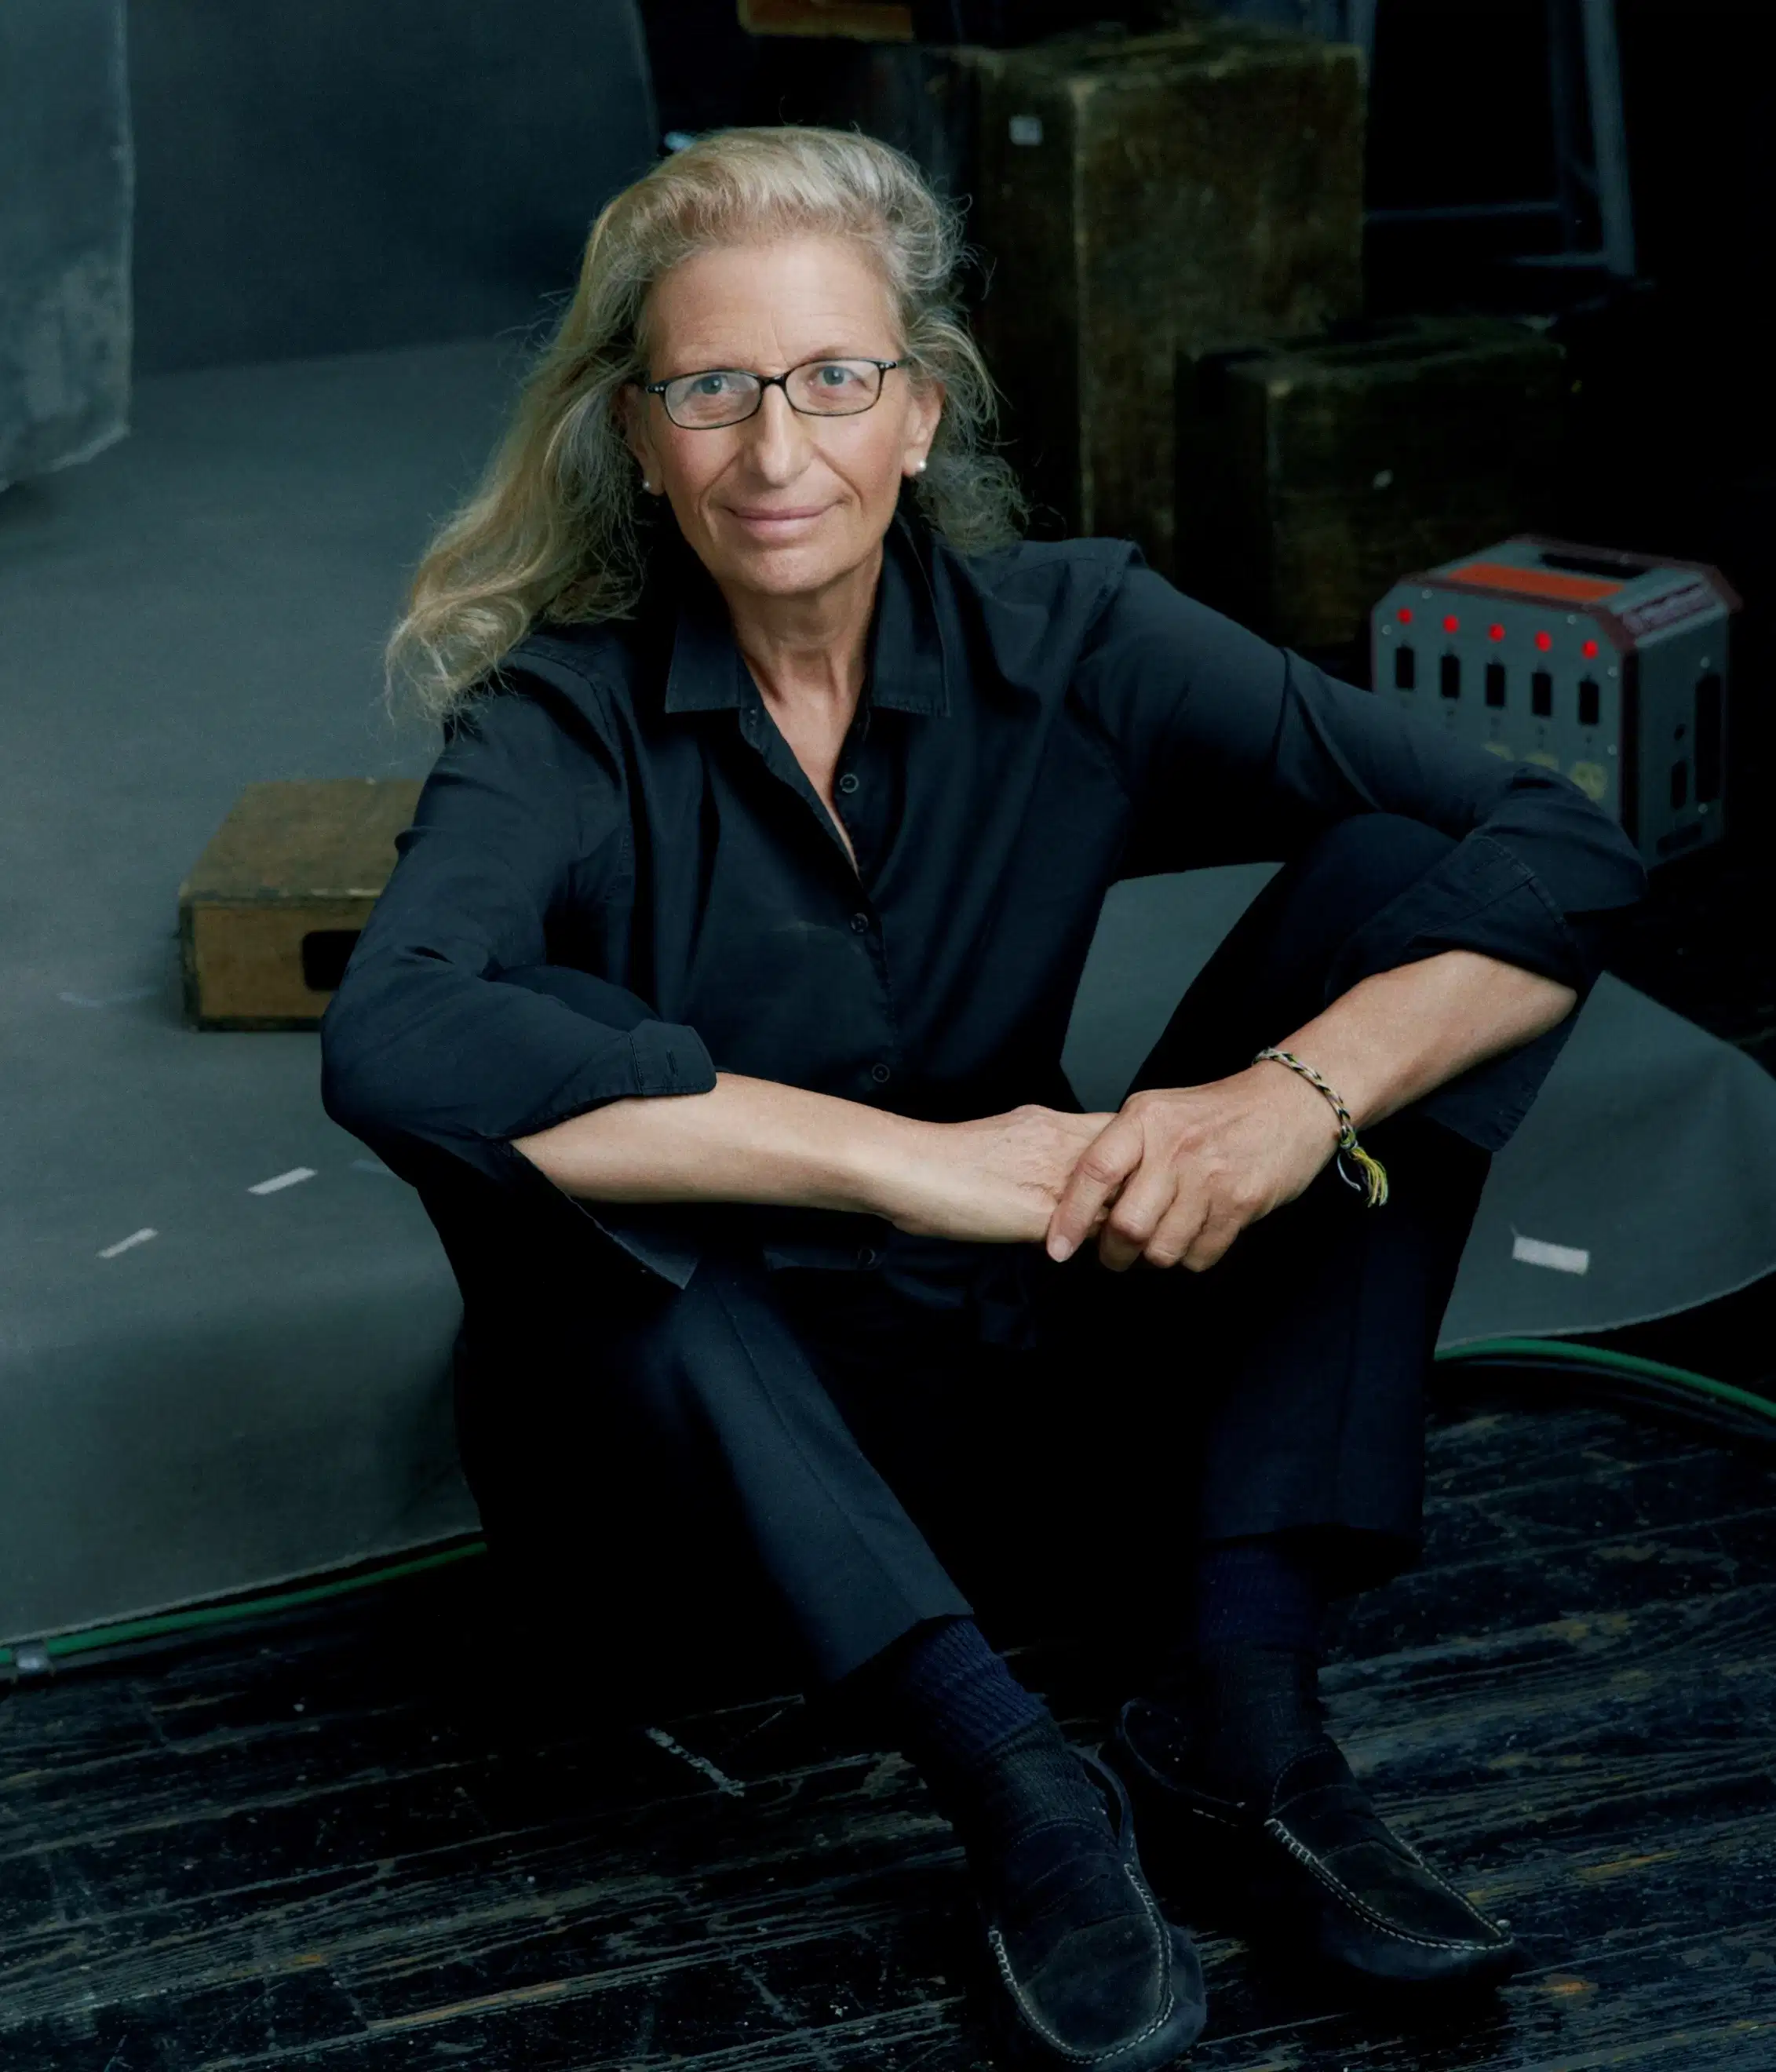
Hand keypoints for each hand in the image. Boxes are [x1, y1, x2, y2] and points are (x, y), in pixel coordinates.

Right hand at [873, 1103, 1122, 1244]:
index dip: (1134, 1155)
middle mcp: (1061, 1145)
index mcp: (1050, 1122)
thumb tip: (1059, 1164)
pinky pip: (1093, 1233)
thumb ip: (1040, 1146)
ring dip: (1128, 1218)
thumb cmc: (945, 1157)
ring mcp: (1055, 1180)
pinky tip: (1101, 1255)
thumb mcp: (1006, 1135)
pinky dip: (1104, 1244)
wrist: (910, 1167)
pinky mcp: (1042, 1217)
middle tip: (1146, 1209)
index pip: (1119, 1131)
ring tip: (1128, 1237)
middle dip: (1143, 1186)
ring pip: (1120, 1198)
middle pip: (1132, 1162)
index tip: (1136, 1175)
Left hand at [1045, 1064, 1342, 1271]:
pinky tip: (1195, 1236)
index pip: (1095, 1172)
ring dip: (1155, 1258)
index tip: (1057, 1249)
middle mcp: (1175, 1147)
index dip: (1069, 1216)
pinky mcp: (1242, 1202)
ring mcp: (1210, 1176)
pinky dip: (1191, 1258)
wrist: (1290, 1103)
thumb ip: (1123, 1149)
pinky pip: (1201, 1255)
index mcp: (1145, 1118)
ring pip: (1163, 1249)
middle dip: (1114, 1254)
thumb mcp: (1160, 1112)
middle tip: (1115, 1256)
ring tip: (1160, 1242)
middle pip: (1127, 1225)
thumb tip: (1079, 1205)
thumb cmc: (1215, 1114)